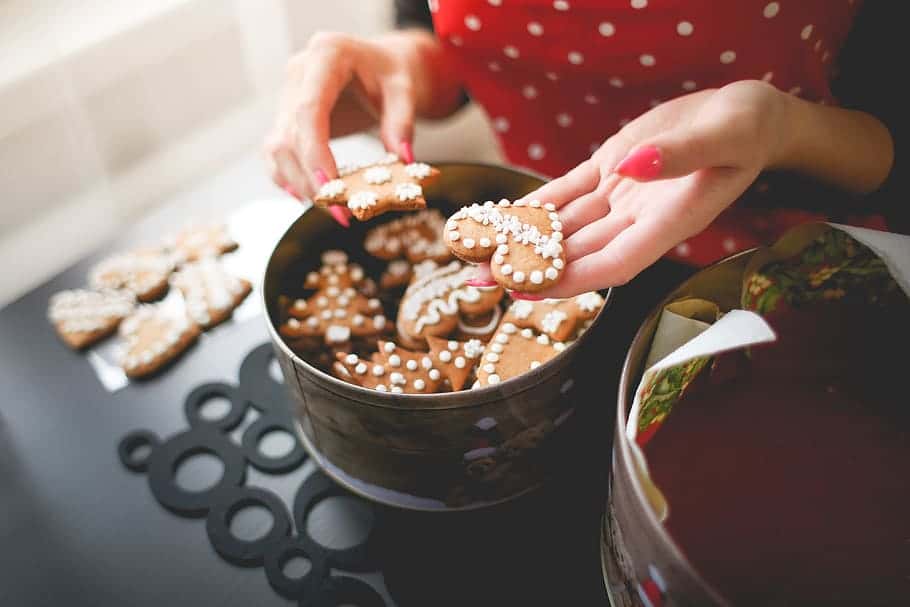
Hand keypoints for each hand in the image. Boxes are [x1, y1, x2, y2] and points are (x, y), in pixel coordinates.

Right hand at [264, 30, 453, 224]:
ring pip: (277, 147)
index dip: (314, 153)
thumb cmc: (394, 73)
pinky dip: (290, 177)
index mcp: (326, 54)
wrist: (383, 64)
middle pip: (290, 134)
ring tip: (333, 209)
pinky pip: (277, 152)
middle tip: (343, 213)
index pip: (308, 110)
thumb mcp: (406, 89)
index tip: (330, 189)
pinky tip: (309, 197)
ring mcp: (288, 94)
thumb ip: (403, 121)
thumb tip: (402, 159)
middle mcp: (299, 73)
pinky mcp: (286, 115)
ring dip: (300, 183)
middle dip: (312, 179)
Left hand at [492, 80, 792, 297]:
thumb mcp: (727, 136)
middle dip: (530, 268)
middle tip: (481, 279)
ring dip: (522, 239)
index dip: (572, 280)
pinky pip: (567, 193)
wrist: (745, 116)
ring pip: (564, 226)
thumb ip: (682, 156)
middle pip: (578, 254)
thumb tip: (631, 167)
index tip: (528, 289)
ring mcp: (621, 198)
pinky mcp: (609, 171)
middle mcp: (639, 220)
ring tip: (477, 251)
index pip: (615, 264)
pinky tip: (504, 214)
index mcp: (671, 223)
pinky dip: (537, 204)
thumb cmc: (747, 129)